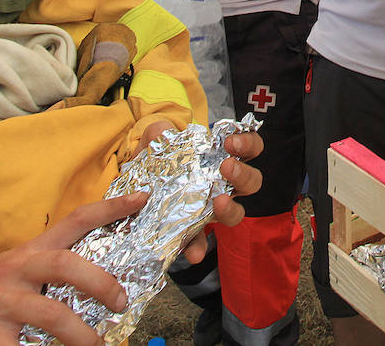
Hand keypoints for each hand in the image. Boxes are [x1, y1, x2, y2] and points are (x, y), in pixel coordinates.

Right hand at [0, 192, 148, 344]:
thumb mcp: (20, 265)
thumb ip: (55, 265)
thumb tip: (105, 276)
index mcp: (31, 251)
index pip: (75, 220)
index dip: (109, 207)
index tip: (142, 199)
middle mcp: (17, 271)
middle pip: (65, 265)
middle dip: (100, 282)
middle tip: (121, 301)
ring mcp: (1, 303)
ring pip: (51, 314)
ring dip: (81, 335)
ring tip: (97, 345)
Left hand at [133, 121, 264, 263]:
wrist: (132, 186)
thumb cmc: (155, 158)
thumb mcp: (155, 140)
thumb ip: (158, 133)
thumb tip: (163, 133)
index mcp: (220, 158)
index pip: (249, 148)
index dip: (248, 144)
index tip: (230, 142)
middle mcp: (223, 184)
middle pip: (252, 181)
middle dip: (244, 174)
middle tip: (226, 167)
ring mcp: (209, 209)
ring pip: (236, 213)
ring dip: (231, 209)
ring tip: (218, 202)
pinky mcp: (191, 231)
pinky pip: (201, 242)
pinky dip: (198, 247)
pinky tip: (193, 252)